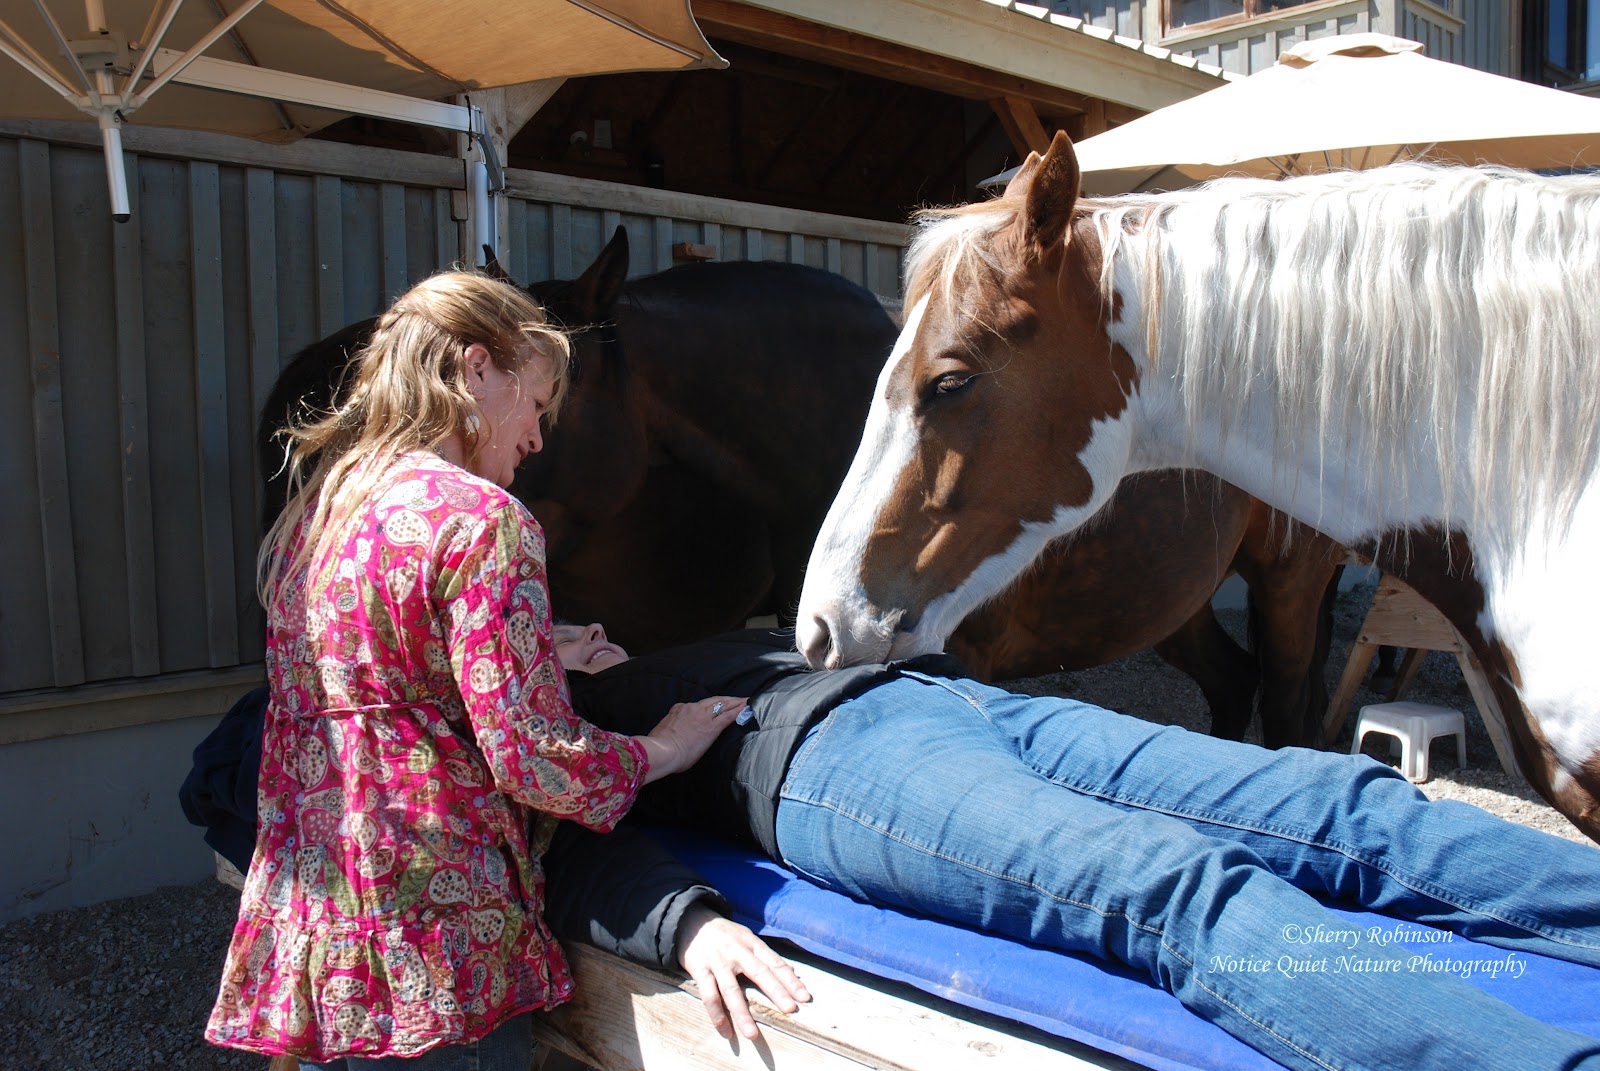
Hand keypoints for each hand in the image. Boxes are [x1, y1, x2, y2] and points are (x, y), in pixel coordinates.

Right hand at [639, 696, 744, 783]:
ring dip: (735, 702)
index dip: (708, 706)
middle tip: (737, 698)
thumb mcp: (664, 733)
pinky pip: (728, 715)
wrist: (662, 751)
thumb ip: (672, 731)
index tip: (714, 706)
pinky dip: (738, 711)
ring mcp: (703, 716)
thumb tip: (675, 738)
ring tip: (745, 701)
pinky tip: (746, 709)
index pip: (697, 706)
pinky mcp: (712, 726)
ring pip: (723, 704)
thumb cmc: (659, 748)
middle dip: (725, 699)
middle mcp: (692, 708)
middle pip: (713, 700)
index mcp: (679, 710)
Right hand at [675, 903, 810, 1040]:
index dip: (791, 980)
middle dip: (776, 992)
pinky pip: (709, 996)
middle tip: (791, 1010)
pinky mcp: (699, 970)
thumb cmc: (725, 935)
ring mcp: (717, 961)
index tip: (805, 997)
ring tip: (752, 1035)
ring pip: (731, 990)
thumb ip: (767, 956)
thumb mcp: (747, 939)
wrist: (689, 922)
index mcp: (751, 943)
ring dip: (742, 1014)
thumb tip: (793, 972)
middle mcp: (736, 951)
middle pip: (759, 973)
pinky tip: (726, 1032)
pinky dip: (717, 1015)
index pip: (775, 962)